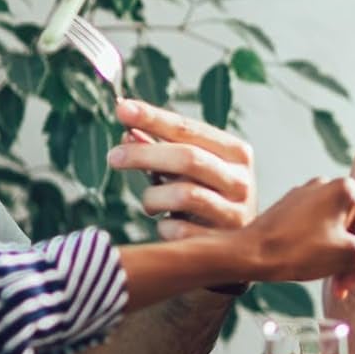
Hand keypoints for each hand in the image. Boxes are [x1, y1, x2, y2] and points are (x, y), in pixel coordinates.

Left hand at [108, 99, 257, 238]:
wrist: (239, 246)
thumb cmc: (209, 197)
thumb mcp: (191, 170)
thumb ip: (163, 149)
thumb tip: (127, 131)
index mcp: (236, 153)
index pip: (190, 129)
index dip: (154, 118)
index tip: (122, 108)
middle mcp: (240, 180)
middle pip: (188, 158)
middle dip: (145, 155)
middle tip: (114, 156)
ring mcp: (234, 213)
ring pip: (182, 195)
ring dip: (153, 198)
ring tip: (149, 203)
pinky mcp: (221, 244)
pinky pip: (178, 231)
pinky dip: (164, 227)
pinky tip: (168, 225)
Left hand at [245, 177, 354, 296]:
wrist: (247, 254)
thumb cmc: (294, 252)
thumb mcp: (347, 256)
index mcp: (348, 191)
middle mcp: (330, 186)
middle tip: (354, 285)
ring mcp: (311, 195)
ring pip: (343, 229)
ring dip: (346, 259)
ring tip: (337, 286)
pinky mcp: (295, 208)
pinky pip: (324, 228)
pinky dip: (329, 249)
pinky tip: (321, 271)